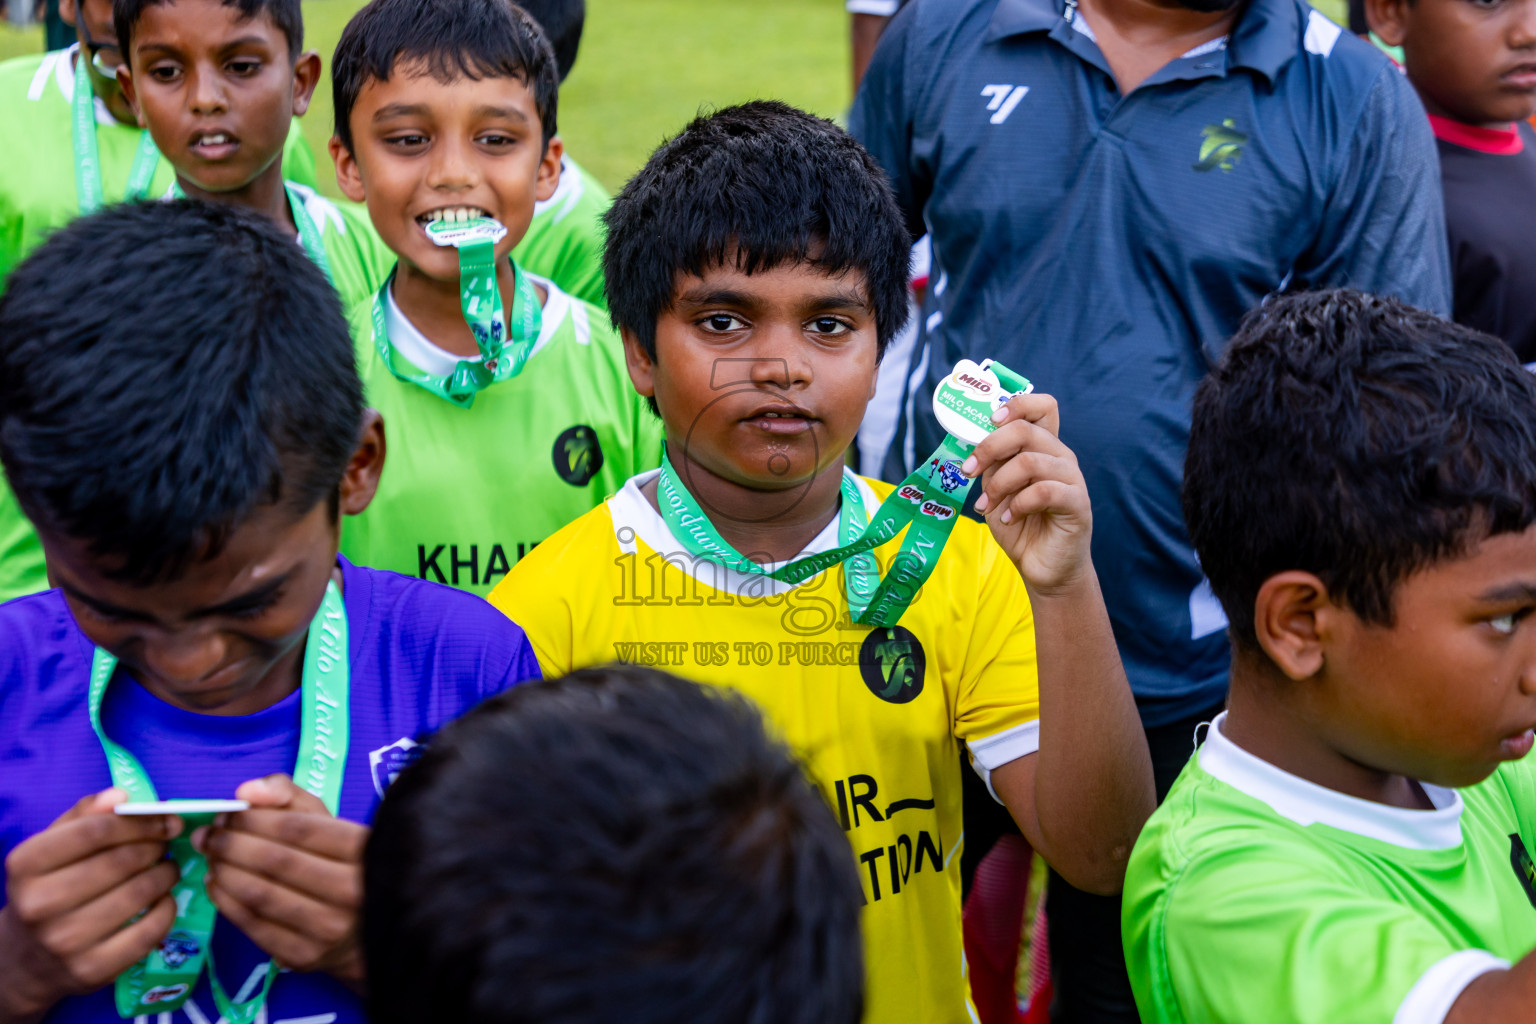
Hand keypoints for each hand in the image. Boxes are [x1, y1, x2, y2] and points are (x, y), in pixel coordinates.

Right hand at [0, 789, 179, 1023]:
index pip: (94, 831)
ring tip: (168, 868)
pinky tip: (165, 898)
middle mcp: (38, 905)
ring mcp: (64, 942)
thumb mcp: (51, 847)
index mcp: (26, 865)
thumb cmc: (48, 888)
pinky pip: (148, 931)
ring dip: (166, 874)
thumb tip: (121, 794)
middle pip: (121, 861)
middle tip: (167, 843)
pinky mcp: (92, 970)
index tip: (166, 818)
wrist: (26, 959)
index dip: (139, 820)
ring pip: (138, 894)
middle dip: (155, 845)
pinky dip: (167, 909)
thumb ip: (84, 815)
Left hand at [194, 775, 366, 990]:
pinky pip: (253, 925)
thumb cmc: (340, 864)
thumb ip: (287, 795)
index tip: (228, 814)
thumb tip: (246, 792)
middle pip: (275, 861)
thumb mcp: (326, 820)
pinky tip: (217, 883)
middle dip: (230, 843)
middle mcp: (351, 891)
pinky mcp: (303, 956)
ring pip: (259, 894)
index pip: (298, 829)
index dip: (253, 819)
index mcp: (363, 851)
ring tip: (211, 856)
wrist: (364, 930)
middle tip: (209, 835)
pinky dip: (225, 901)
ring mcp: (328, 928)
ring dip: (224, 871)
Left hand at [963, 392, 1093, 594]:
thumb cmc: (1020, 525)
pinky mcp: (1078, 503)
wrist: (1042, 567)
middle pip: (1026, 430)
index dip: (1018, 405)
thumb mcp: (997, 489)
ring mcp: (1072, 479)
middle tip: (969, 471)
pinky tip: (1007, 518)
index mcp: (1044, 447)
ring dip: (999, 483)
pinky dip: (1017, 505)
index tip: (991, 420)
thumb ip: (993, 464)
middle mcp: (1061, 456)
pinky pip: (1043, 491)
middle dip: (989, 447)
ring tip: (987, 505)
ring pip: (1030, 461)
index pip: (1043, 407)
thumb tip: (975, 443)